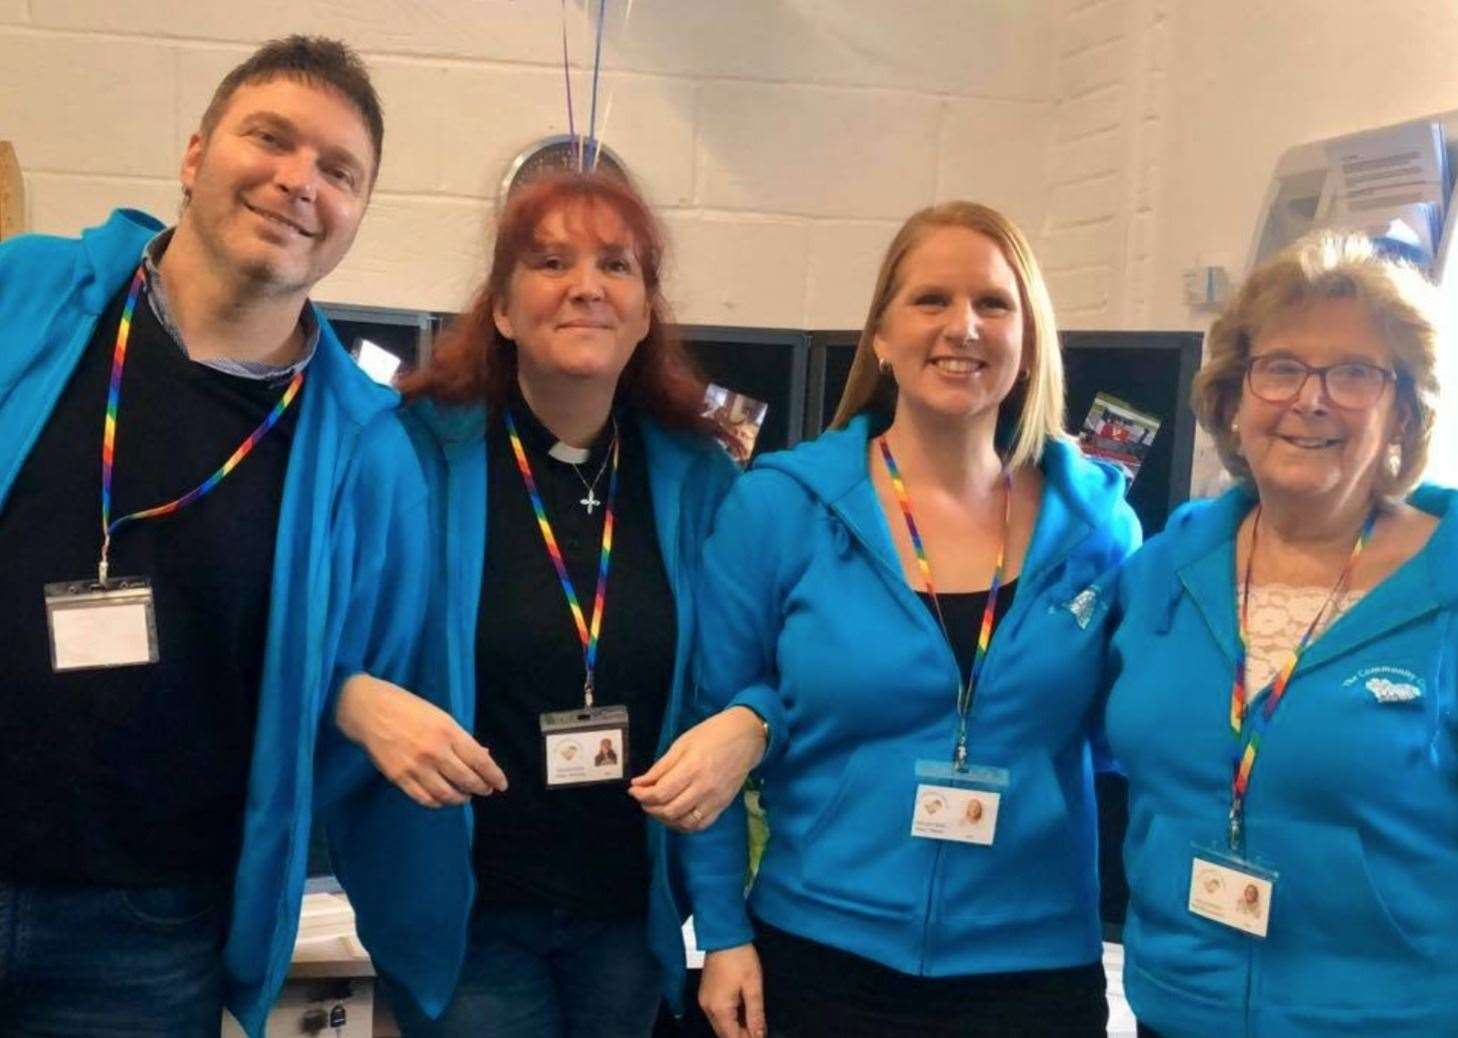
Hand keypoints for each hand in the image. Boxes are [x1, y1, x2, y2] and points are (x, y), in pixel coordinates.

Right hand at [335, 673, 506, 807]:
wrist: (370, 710)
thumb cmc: (408, 708)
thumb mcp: (440, 716)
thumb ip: (462, 738)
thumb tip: (483, 755)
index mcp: (448, 732)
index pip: (479, 760)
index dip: (493, 775)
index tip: (501, 785)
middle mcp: (435, 751)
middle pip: (466, 779)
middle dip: (480, 788)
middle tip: (484, 790)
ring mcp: (416, 766)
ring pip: (446, 794)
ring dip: (460, 798)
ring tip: (464, 796)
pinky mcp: (399, 777)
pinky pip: (424, 798)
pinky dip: (437, 802)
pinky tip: (442, 799)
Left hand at [629, 706, 766, 830]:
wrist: (747, 737)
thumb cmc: (712, 734)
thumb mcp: (682, 744)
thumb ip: (660, 767)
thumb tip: (638, 784)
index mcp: (692, 768)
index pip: (661, 793)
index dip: (642, 796)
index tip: (633, 790)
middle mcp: (704, 788)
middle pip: (670, 811)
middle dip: (650, 808)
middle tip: (643, 799)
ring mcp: (715, 800)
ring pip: (684, 822)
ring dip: (664, 819)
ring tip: (657, 807)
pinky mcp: (723, 805)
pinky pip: (700, 825)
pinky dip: (683, 825)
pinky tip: (675, 815)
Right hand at [700, 944, 765, 1037]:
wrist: (724, 935)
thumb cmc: (740, 957)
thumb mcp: (753, 986)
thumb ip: (756, 1014)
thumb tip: (759, 1035)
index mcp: (718, 1008)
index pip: (732, 1037)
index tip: (760, 1035)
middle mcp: (707, 1007)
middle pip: (723, 1034)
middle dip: (741, 1036)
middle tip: (759, 1031)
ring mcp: (704, 1000)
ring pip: (720, 1025)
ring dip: (735, 1028)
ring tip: (753, 1023)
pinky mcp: (705, 993)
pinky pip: (716, 1014)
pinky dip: (729, 1018)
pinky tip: (742, 1013)